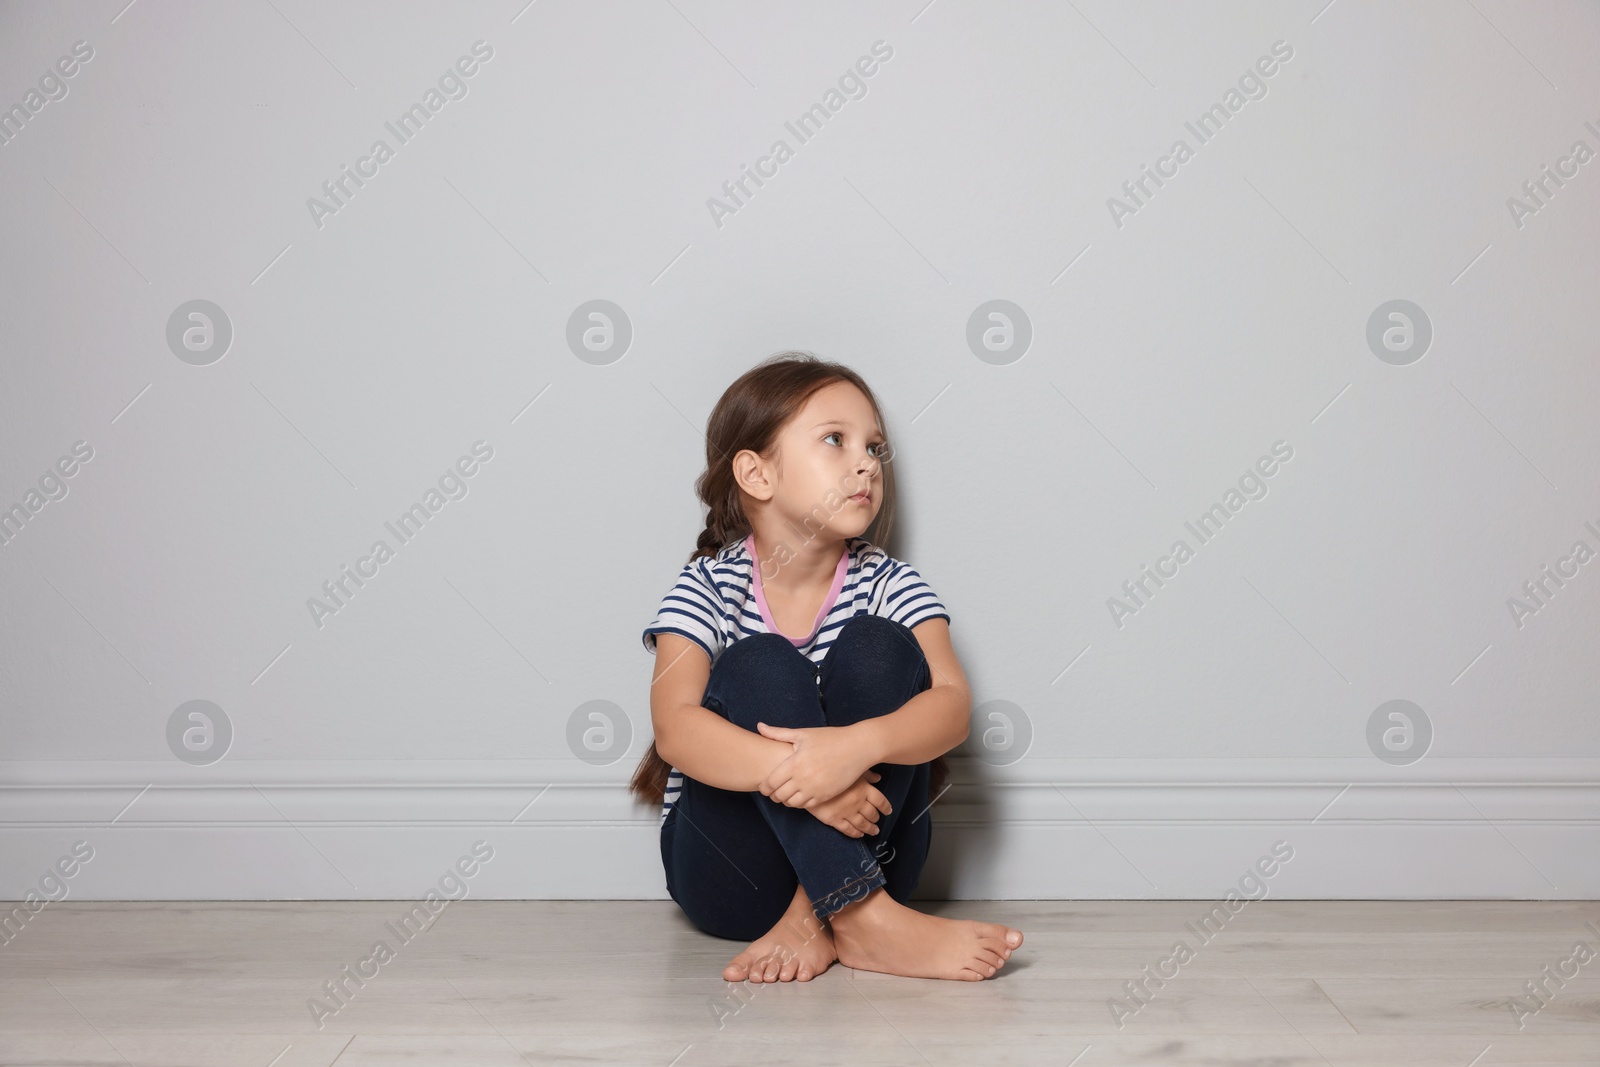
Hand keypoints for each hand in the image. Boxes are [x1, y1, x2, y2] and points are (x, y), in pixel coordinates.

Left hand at [755, 722, 870, 808]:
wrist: (858, 748)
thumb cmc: (830, 738)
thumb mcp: (803, 734)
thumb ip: (778, 733)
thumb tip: (759, 726)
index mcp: (794, 763)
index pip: (770, 783)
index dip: (764, 787)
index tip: (763, 786)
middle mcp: (803, 779)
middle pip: (779, 796)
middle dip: (773, 795)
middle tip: (773, 791)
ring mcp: (815, 789)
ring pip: (792, 803)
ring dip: (786, 800)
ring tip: (787, 793)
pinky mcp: (826, 796)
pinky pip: (807, 806)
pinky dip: (800, 803)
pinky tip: (800, 795)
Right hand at [809, 770, 891, 837]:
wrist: (808, 779)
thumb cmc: (830, 769)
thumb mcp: (851, 768)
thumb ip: (866, 774)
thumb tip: (878, 778)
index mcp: (863, 789)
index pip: (880, 801)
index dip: (885, 807)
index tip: (888, 811)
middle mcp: (857, 802)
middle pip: (872, 813)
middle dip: (876, 818)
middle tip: (878, 821)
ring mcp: (846, 812)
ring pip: (862, 824)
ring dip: (869, 828)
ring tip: (874, 831)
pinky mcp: (834, 820)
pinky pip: (848, 829)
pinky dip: (855, 833)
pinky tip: (859, 835)